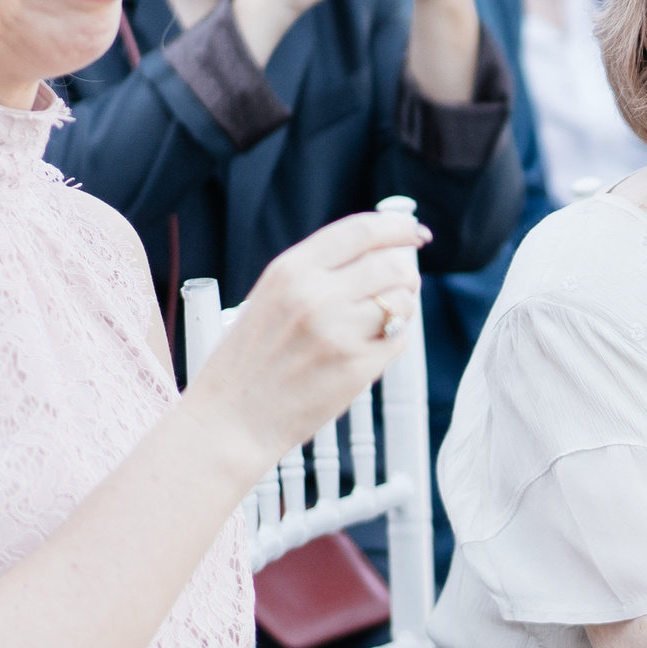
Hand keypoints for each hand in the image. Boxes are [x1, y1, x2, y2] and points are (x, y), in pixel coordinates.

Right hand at [182, 209, 428, 469]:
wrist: (231, 419)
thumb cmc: (249, 362)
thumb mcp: (268, 298)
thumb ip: (316, 274)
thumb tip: (377, 256)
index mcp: (290, 270)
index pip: (362, 231)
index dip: (398, 228)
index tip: (415, 233)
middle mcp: (315, 295)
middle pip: (392, 265)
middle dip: (406, 273)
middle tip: (404, 285)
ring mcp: (339, 331)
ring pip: (402, 302)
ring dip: (402, 309)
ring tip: (380, 322)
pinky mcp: (357, 367)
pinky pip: (398, 340)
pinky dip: (391, 342)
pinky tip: (366, 351)